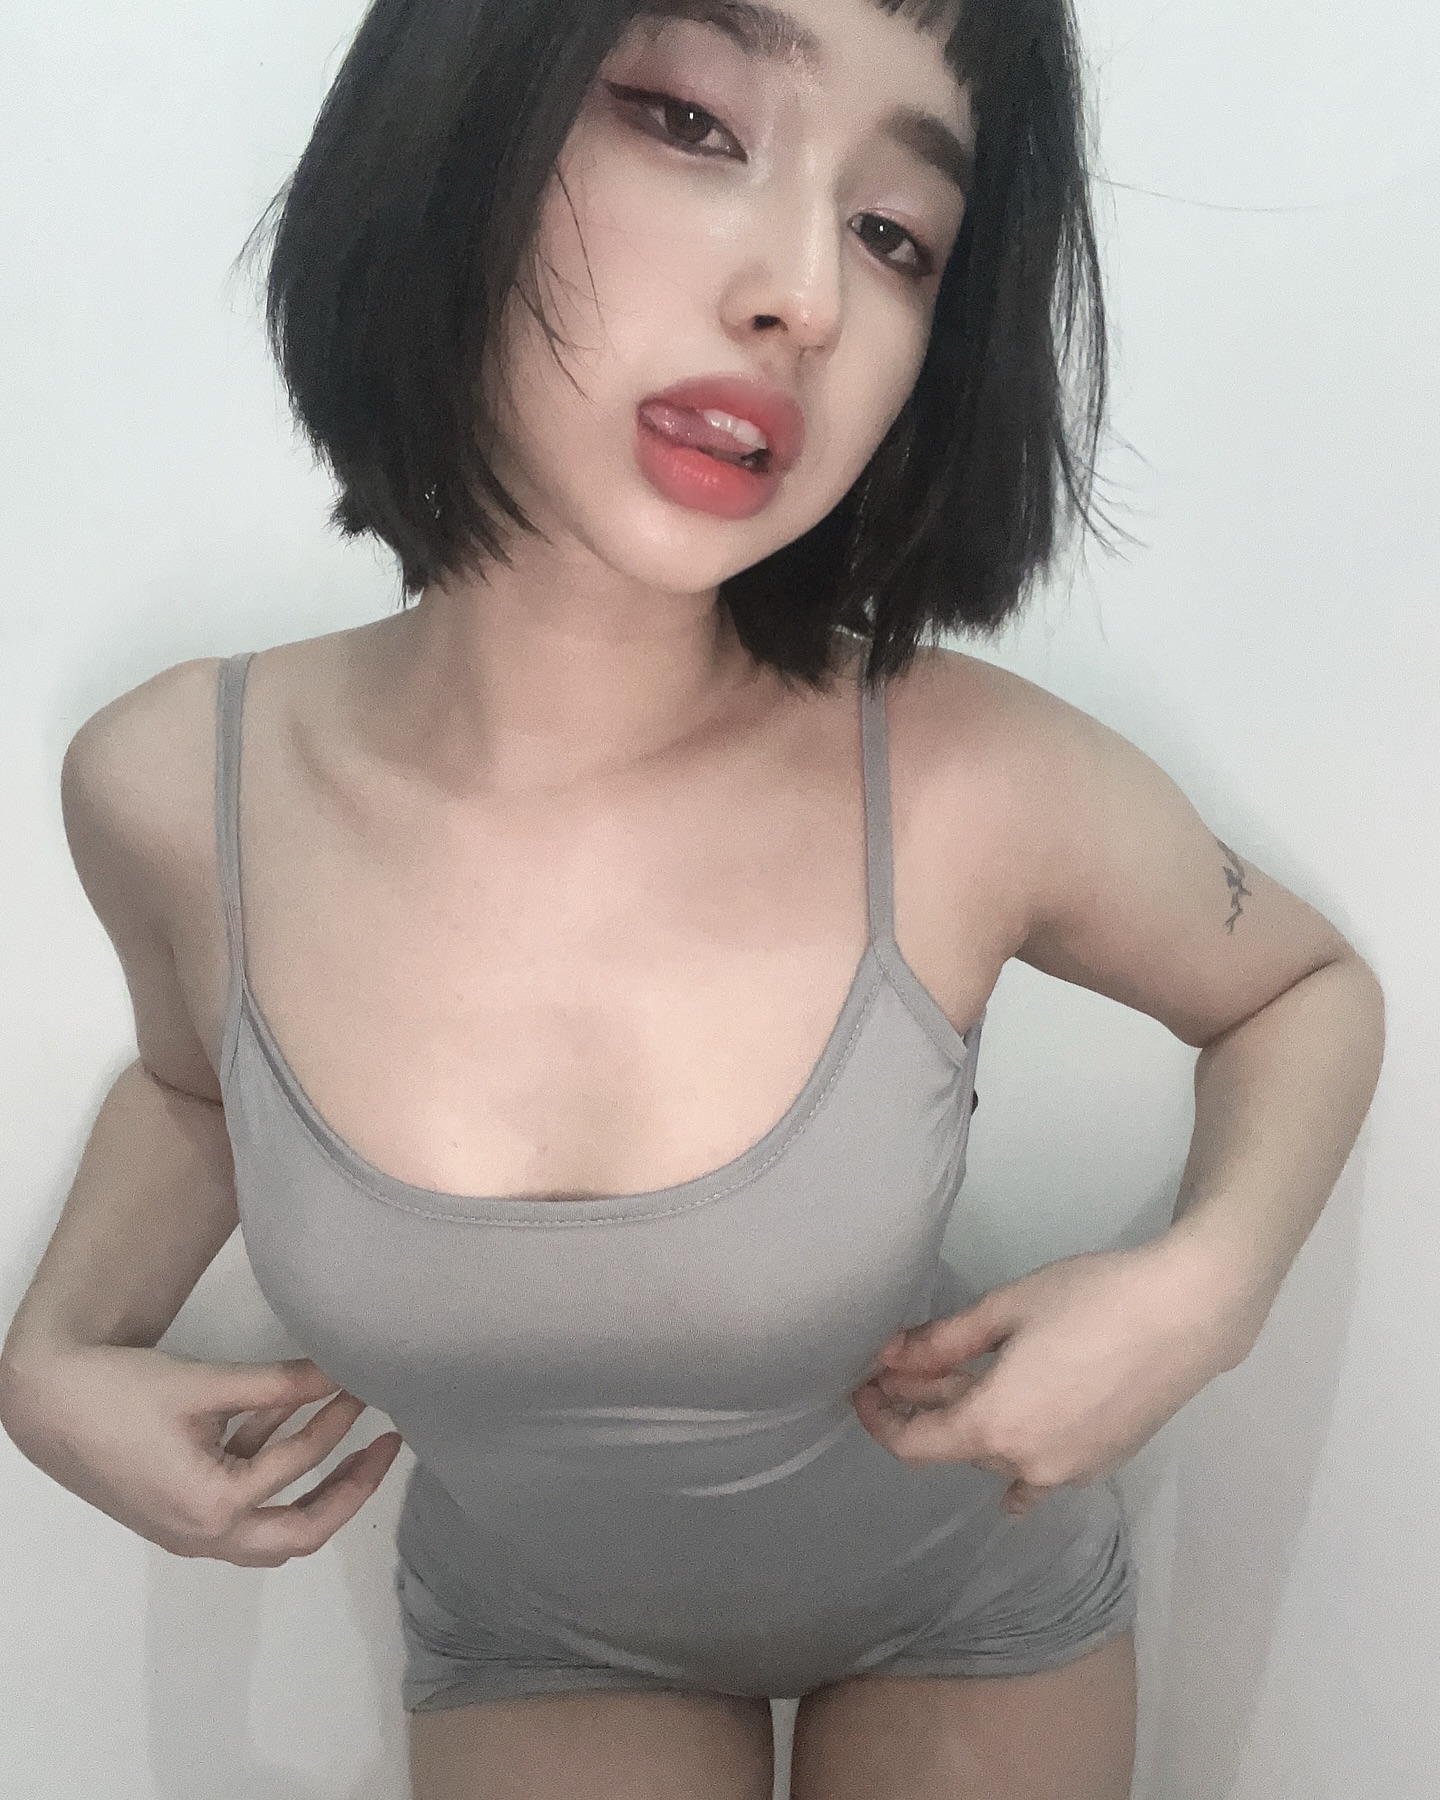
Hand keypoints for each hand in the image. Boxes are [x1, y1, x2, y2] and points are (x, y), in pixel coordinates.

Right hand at [1, 1343, 402, 1565]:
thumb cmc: (119, 1391)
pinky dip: (268, 1472)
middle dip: (349, 1489)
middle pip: (299, 1533)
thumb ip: (278, 1383)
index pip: (297, 1464)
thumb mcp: (207, 1383)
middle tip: (386, 1446)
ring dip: (313, 1487)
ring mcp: (188, 1531)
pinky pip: (239, 1507)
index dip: (337, 1419)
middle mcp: (202, 1535)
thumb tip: (341, 1372)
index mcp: (212, 1507)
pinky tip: (286, 1423)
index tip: (363, 1383)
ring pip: (272, 1530)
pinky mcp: (177, 1513)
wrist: (45, 1400)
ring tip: (353, 1440)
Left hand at [851, 1245, 1233, 1516]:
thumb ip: (943, 1342)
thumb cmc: (1091, 1300)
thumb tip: (890, 1358)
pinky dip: (1018, 1466)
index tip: (862, 1386)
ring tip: (956, 1381)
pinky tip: (1011, 1462)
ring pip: (998, 1454)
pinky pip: (1041, 1475)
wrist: (1186, 1314)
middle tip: (904, 1363)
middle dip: (923, 1406)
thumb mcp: (1006, 1311)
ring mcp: (1069, 1472)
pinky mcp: (1101, 1464)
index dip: (880, 1418)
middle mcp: (1027, 1464)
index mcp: (994, 1427)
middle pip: (955, 1444)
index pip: (913, 1444)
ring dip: (971, 1424)